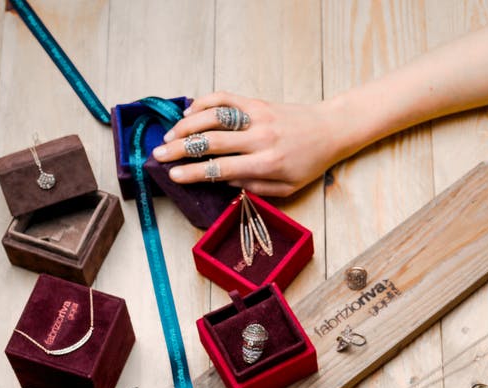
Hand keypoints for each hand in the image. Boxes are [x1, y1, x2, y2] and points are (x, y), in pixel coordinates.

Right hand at [152, 91, 346, 196]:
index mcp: (267, 163)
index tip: (173, 175)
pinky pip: (225, 99)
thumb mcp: (287, 188)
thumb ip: (255, 189)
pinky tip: (189, 113)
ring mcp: (258, 116)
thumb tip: (225, 182)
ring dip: (187, 125)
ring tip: (169, 135)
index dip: (194, 172)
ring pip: (214, 116)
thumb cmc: (308, 164)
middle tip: (158, 154)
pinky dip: (203, 103)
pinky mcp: (257, 102)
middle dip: (180, 149)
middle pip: (211, 141)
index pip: (222, 168)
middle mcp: (260, 138)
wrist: (329, 130)